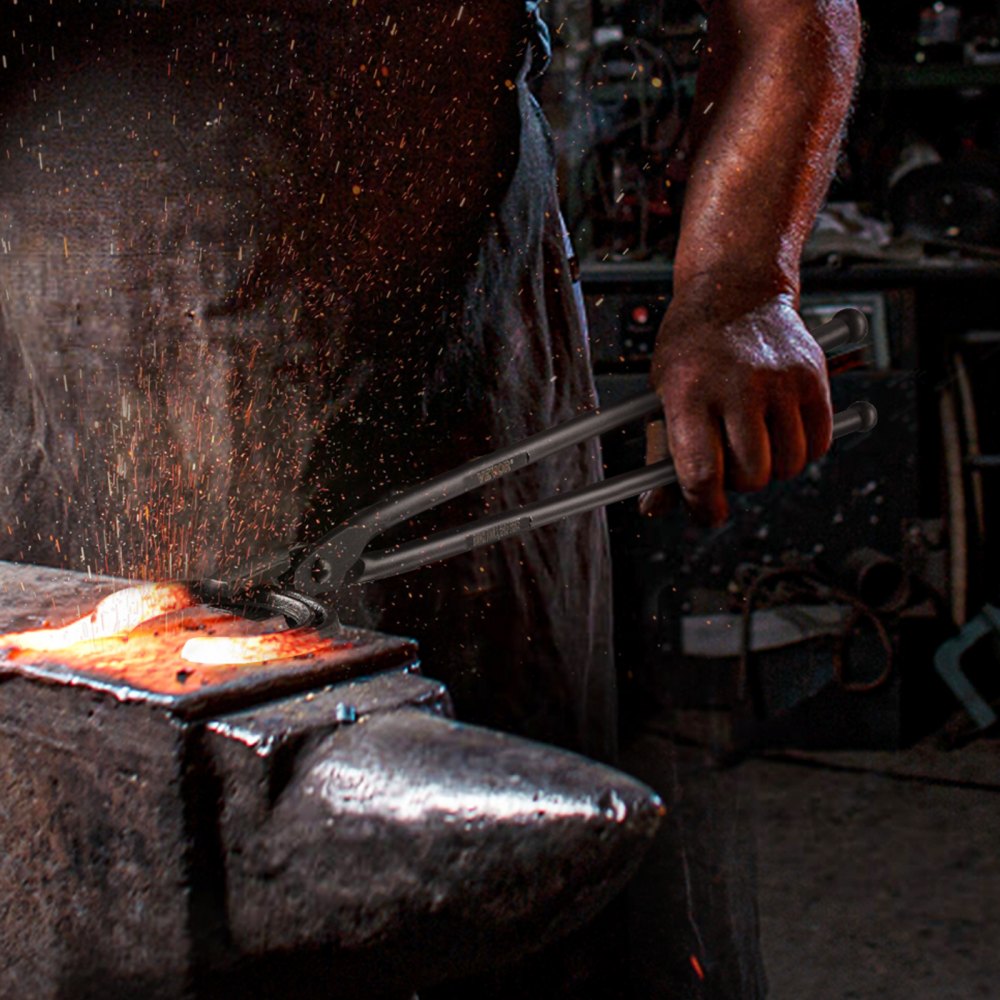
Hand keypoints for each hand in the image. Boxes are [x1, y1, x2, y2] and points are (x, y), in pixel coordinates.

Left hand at [643, 292, 832, 525]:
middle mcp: (736, 386)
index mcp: (688, 393)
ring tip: (754, 444)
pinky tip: (780, 432)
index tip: (707, 512)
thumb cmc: (692, 348)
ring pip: (788, 465)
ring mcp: (779, 381)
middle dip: (739, 483)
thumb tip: (654, 508)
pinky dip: (802, 449)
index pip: (701, 471)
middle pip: (751, 475)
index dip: (704, 505)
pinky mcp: (813, 377)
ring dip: (772, 468)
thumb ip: (662, 452)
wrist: (736, 289)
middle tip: (730, 465)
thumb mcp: (663, 393)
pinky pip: (818, 443)